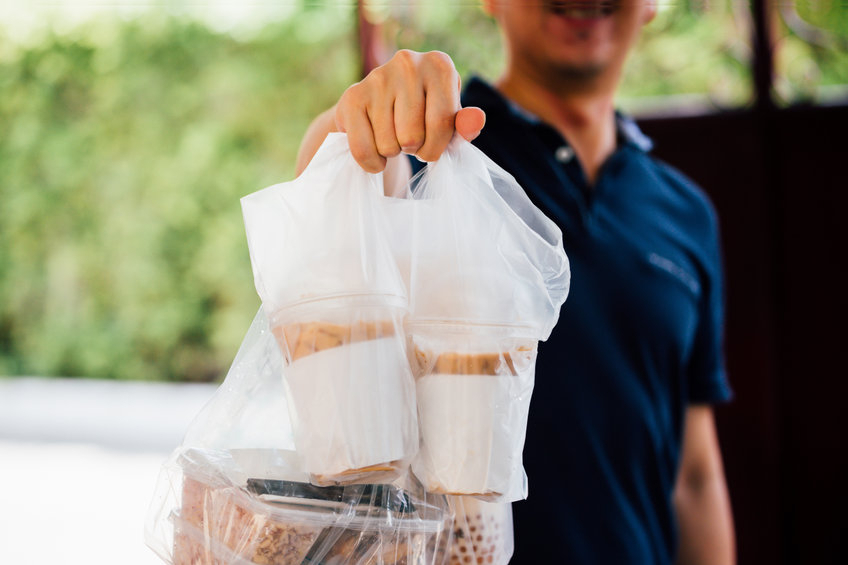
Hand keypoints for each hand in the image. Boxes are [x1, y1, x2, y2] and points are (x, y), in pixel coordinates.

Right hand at [334, 49, 485, 172]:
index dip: (437, 148)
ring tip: (393, 136)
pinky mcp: (351, 96)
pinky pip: (363, 149)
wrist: (380, 110)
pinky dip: (371, 162)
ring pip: (388, 145)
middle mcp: (408, 62)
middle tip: (410, 138)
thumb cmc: (425, 117)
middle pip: (412, 136)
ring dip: (392, 153)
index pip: (442, 123)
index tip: (432, 146)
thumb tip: (476, 120)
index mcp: (440, 65)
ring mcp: (377, 77)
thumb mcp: (450, 122)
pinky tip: (375, 149)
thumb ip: (465, 125)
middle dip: (413, 149)